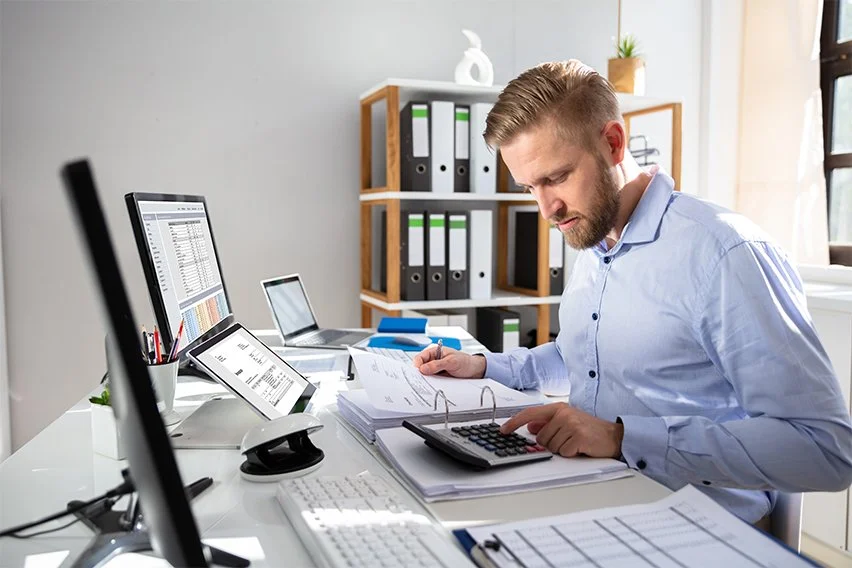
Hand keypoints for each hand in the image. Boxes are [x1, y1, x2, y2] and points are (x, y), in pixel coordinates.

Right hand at [413, 345, 486, 378]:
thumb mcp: (452, 362)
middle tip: (421, 380)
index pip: (420, 357)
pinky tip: (433, 387)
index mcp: (435, 352)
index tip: (418, 372)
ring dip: (426, 380)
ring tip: (428, 384)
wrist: (475, 371)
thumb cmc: (465, 362)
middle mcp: (433, 361)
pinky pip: (432, 381)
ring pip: (425, 375)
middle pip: (421, 367)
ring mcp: (436, 370)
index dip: (417, 364)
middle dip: (420, 374)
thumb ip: (437, 365)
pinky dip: (431, 384)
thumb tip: (423, 368)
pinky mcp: (439, 378)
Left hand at [500, 403, 623, 458]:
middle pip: (541, 437)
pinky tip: (580, 447)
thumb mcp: (567, 422)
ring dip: (562, 449)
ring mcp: (571, 424)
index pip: (530, 414)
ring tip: (574, 443)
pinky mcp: (578, 437)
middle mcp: (563, 414)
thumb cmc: (590, 430)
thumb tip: (531, 427)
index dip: (514, 422)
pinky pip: (563, 452)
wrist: (613, 436)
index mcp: (558, 408)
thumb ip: (548, 423)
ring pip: (551, 446)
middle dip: (551, 443)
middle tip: (567, 440)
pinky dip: (571, 453)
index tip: (503, 430)